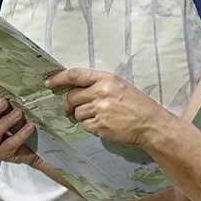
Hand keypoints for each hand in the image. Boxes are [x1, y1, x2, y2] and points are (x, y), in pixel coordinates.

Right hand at [0, 86, 39, 165]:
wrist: (34, 147)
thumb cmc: (22, 122)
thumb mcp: (17, 107)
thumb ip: (14, 96)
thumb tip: (25, 75)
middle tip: (4, 102)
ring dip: (5, 123)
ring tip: (19, 113)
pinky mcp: (1, 154)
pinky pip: (8, 145)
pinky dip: (20, 135)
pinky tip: (30, 127)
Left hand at [51, 68, 165, 144]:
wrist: (151, 124)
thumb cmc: (137, 104)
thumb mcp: (119, 86)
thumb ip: (98, 84)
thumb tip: (75, 87)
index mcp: (106, 79)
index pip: (75, 74)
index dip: (59, 78)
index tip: (49, 83)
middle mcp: (101, 92)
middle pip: (72, 96)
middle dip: (69, 103)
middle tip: (71, 108)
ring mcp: (100, 110)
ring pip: (77, 112)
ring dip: (82, 115)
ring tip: (98, 116)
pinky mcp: (100, 125)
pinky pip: (85, 125)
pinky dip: (90, 126)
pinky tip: (103, 124)